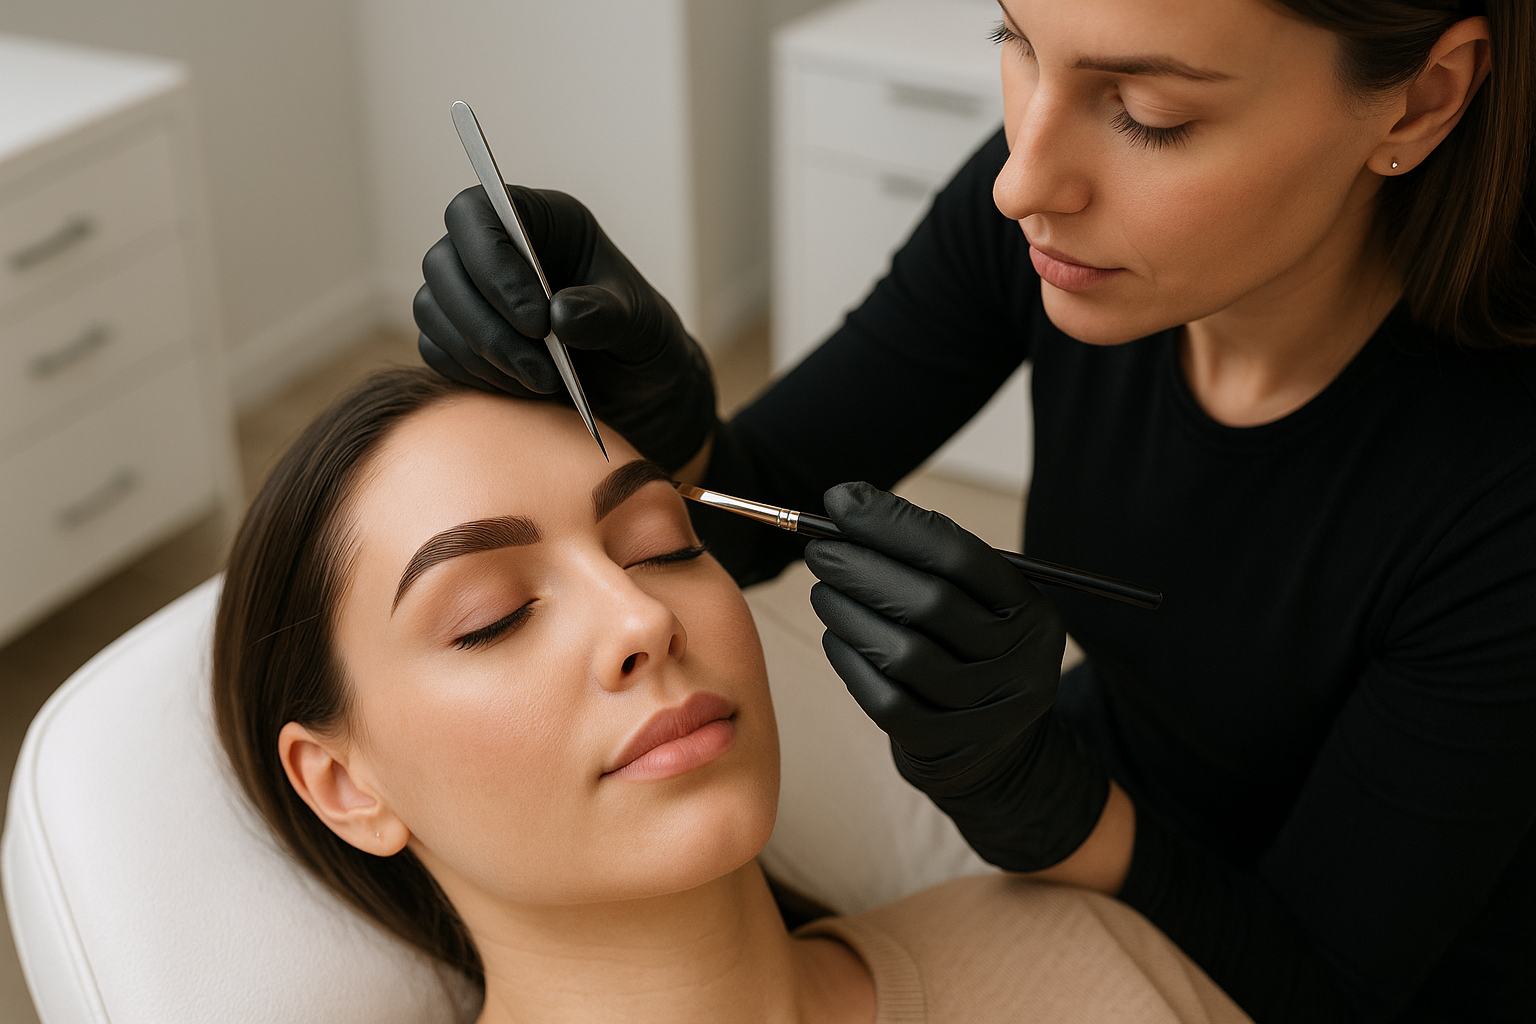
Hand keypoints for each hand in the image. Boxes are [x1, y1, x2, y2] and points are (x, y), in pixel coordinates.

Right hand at [415, 184, 715, 470]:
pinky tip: (522, 389)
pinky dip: (475, 375)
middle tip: (541, 372)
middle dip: (488, 326)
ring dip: (483, 356)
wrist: (635, 387)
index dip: (492, 263)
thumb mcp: (641, 324)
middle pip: (442, 264)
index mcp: (540, 220)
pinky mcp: (457, 335)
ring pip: (433, 309)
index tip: (537, 322)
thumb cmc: (641, 339)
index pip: (477, 213)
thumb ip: (607, 315)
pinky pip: (436, 350)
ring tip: (544, 384)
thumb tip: (561, 315)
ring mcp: (469, 291)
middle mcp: (494, 247)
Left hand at [805, 482, 1108, 871]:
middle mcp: (1019, 662)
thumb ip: (926, 559)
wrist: (997, 753)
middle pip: (930, 603)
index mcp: (1032, 613)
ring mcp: (984, 711)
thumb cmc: (971, 654)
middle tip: (819, 550)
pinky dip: (849, 660)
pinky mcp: (945, 747)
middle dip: (863, 568)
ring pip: (902, 653)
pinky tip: (834, 636)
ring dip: (848, 612)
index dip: (893, 524)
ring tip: (822, 591)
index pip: (959, 556)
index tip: (840, 501)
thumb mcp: (977, 606)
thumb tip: (848, 506)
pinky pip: (884, 698)